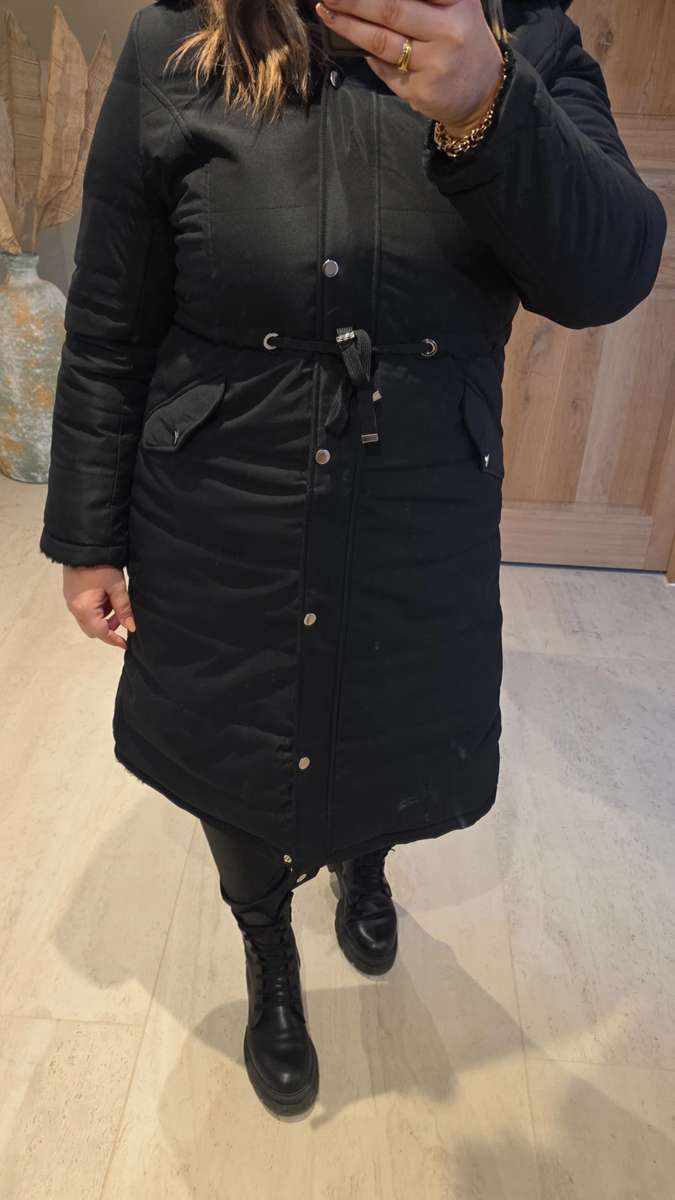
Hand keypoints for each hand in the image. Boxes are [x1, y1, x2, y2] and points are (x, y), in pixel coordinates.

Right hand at [63, 564, 135, 650]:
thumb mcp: (116, 587)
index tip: (125, 643)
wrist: (82, 545)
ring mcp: (70, 601)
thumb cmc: (100, 566)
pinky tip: (105, 595)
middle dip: (109, 627)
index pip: (101, 633)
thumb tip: (131, 627)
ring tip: (114, 600)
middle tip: (123, 615)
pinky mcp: (70, 594)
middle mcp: (74, 609)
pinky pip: (84, 610)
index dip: (114, 640)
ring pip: (88, 620)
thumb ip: (123, 608)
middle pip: (92, 629)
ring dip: (103, 617)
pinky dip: (96, 609)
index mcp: (84, 610)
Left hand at [315, 0, 504, 135]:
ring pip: (382, 41)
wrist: (485, 93)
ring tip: (327, 12)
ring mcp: (435, 63)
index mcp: (457, 1)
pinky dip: (367, 55)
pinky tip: (352, 43)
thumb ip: (423, 0)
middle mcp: (448, 29)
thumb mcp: (455, 7)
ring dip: (348, 26)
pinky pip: (385, 68)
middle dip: (354, 0)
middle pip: (391, 9)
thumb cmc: (463, 41)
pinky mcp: (422, 90)